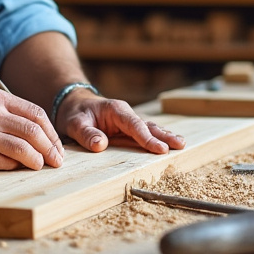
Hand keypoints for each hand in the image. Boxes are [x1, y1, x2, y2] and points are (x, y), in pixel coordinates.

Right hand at [0, 90, 64, 170]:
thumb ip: (10, 115)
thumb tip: (40, 137)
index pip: (37, 114)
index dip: (51, 132)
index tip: (56, 145)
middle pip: (34, 131)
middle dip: (50, 148)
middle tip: (56, 161)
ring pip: (24, 149)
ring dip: (37, 160)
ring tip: (41, 166)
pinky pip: (6, 163)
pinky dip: (16, 167)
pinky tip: (18, 168)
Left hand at [57, 91, 185, 154]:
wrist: (72, 104)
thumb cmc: (74, 113)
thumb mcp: (74, 123)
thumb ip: (86, 133)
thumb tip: (100, 145)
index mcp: (115, 110)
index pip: (134, 125)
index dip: (147, 138)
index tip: (159, 149)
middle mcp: (125, 114)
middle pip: (148, 125)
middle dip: (164, 135)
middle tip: (180, 145)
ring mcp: (128, 122)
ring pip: (150, 129)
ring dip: (165, 136)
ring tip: (181, 145)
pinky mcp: (127, 130)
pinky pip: (144, 134)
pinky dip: (157, 139)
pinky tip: (168, 145)